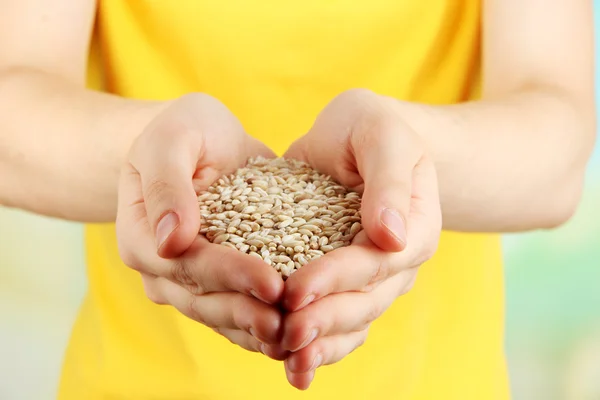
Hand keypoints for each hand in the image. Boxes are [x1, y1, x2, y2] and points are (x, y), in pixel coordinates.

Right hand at [116, 94, 286, 359]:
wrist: (203, 142)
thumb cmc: (184, 131)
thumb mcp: (172, 139)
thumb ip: (167, 183)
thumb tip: (169, 241)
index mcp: (142, 236)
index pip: (187, 264)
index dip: (230, 276)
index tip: (272, 283)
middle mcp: (161, 268)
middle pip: (204, 300)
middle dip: (248, 313)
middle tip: (291, 322)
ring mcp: (186, 281)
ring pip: (220, 315)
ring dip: (257, 329)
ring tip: (298, 335)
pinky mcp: (215, 282)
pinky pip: (236, 311)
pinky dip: (262, 324)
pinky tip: (296, 330)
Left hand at [280, 89, 441, 388]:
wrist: (363, 138)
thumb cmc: (374, 129)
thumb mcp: (383, 135)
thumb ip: (389, 179)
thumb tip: (392, 234)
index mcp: (415, 227)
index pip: (376, 262)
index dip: (336, 277)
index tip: (297, 289)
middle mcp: (397, 260)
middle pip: (364, 301)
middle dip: (324, 319)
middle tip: (285, 334)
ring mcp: (373, 276)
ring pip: (351, 320)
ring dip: (320, 343)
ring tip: (286, 360)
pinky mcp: (344, 279)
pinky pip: (336, 317)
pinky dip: (317, 342)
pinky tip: (288, 362)